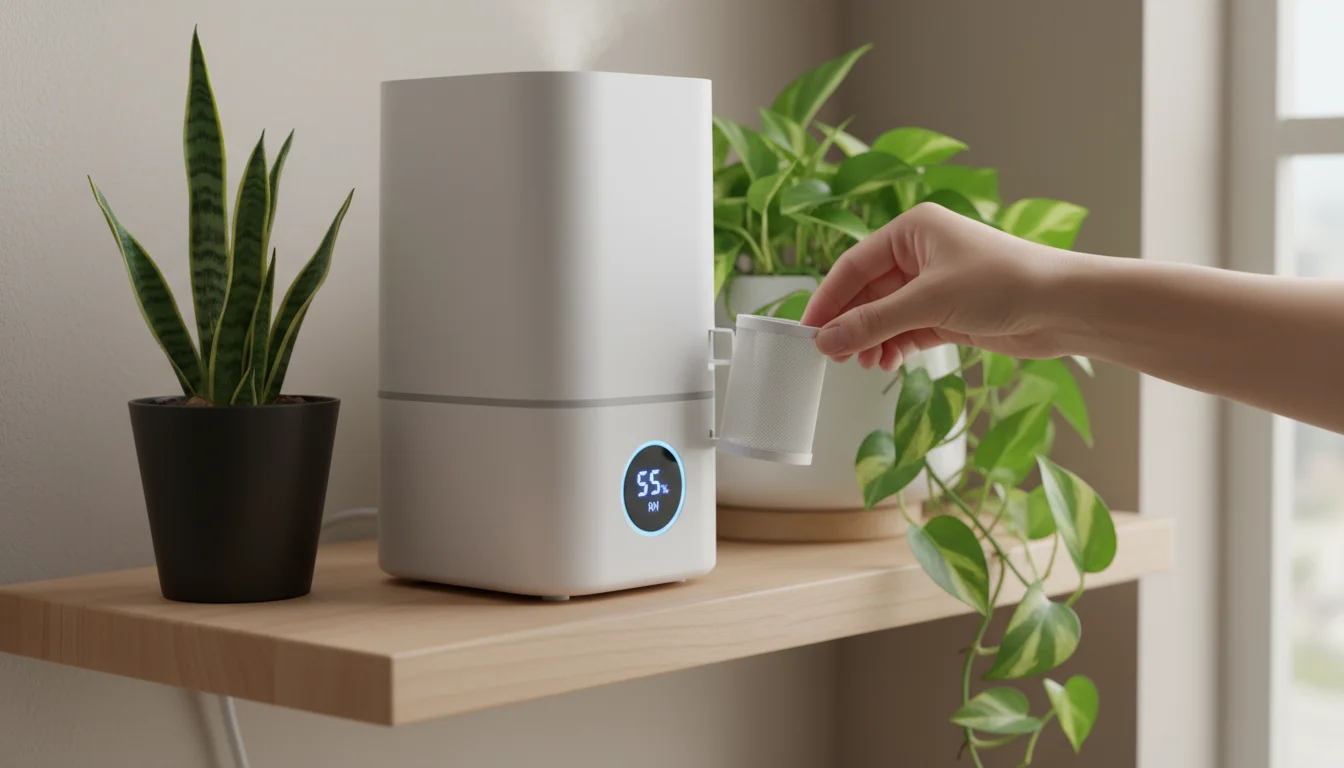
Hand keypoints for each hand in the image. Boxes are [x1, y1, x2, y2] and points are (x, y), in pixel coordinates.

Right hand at [800, 202, 1078, 370]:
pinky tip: (886, 363)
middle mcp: (921, 253)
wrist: (1064, 307)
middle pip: (868, 292)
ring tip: (863, 365)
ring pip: (886, 315)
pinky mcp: (949, 313)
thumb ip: (873, 323)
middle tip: (832, 356)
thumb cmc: (1004, 283)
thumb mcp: (928, 302)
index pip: (854, 265)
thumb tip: (826, 340)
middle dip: (850, 325)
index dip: (828, 299)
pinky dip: (894, 346)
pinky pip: (907, 330)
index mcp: (912, 230)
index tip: (807, 330)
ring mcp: (935, 285)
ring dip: (871, 340)